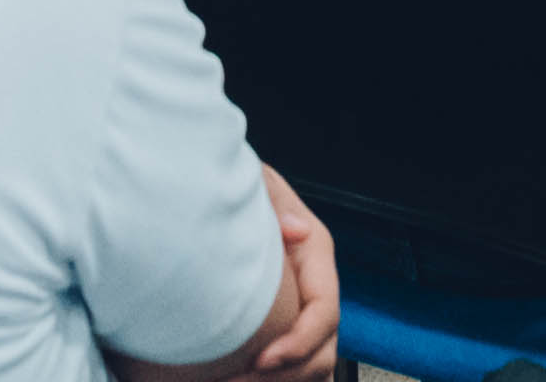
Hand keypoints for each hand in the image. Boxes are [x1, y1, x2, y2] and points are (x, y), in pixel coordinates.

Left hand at [250, 167, 338, 376]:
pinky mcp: (287, 333)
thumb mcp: (258, 182)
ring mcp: (305, 315)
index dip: (298, 343)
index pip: (324, 314)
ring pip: (313, 372)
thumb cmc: (244, 192)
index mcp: (316, 256)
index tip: (260, 360)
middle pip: (321, 355)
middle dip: (284, 378)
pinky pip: (295, 375)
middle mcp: (316, 290)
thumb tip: (296, 230)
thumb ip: (272, 199)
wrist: (221, 200)